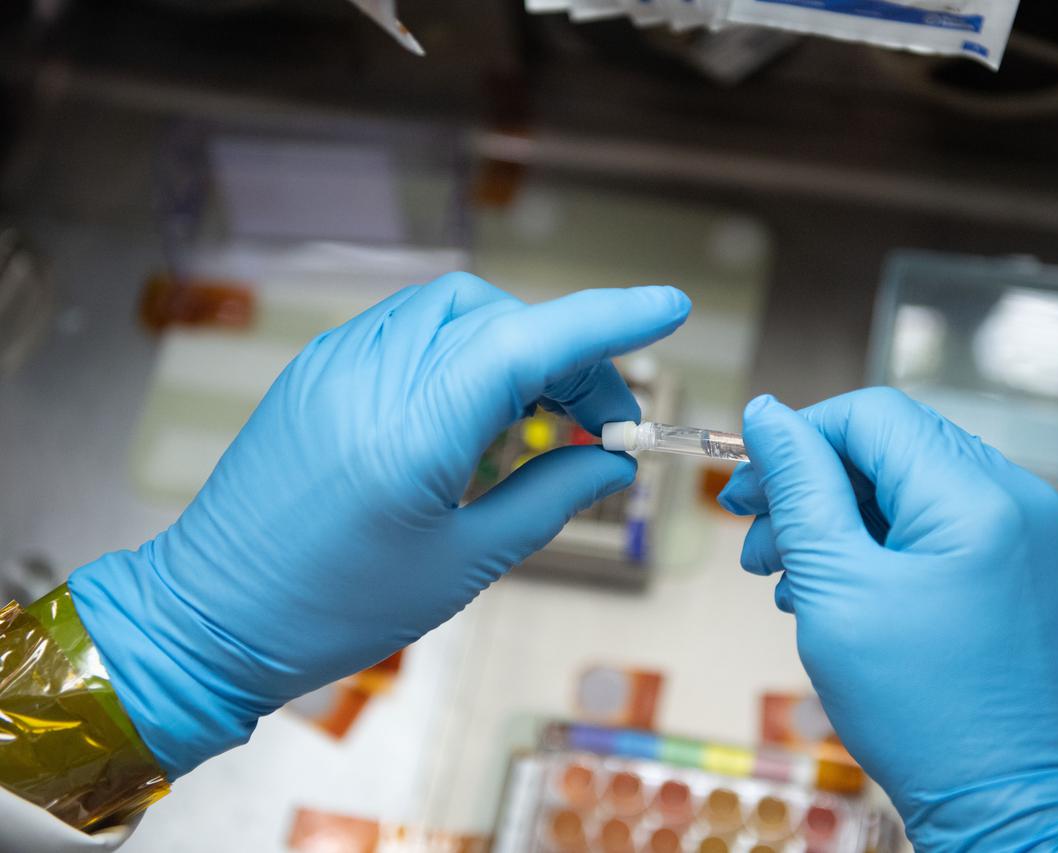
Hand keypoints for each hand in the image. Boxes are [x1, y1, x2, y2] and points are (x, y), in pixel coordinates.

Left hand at [68, 273, 690, 776]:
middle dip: (567, 353)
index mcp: (412, 436)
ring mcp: (337, 364)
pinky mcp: (318, 369)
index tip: (669, 308)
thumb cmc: (337, 610)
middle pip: (499, 318)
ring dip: (515, 344)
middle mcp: (372, 378)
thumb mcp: (461, 566)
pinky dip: (464, 350)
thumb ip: (548, 500)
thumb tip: (613, 461)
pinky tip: (474, 411)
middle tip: (601, 422)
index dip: (606, 320)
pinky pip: (410, 329)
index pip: (527, 344)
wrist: (208, 617)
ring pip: (454, 310)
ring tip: (538, 416)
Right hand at [719, 390, 1057, 849]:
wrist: (1008, 809)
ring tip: (791, 578)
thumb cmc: (923, 712)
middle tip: (757, 540)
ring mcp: (1036, 536)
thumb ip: (802, 489)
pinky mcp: (1033, 570)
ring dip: (844, 519)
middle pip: (893, 447)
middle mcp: (1022, 501)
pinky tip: (844, 590)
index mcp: (978, 498)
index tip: (748, 484)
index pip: (872, 415)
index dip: (797, 440)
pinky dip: (888, 545)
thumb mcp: (837, 589)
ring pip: (916, 487)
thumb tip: (769, 416)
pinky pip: (948, 526)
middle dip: (814, 486)